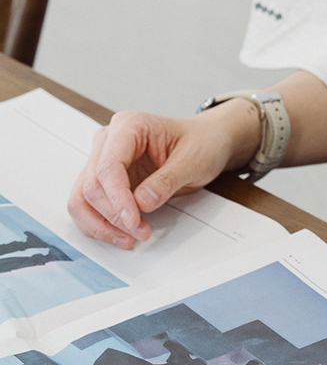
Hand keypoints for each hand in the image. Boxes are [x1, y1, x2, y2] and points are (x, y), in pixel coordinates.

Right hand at [67, 104, 258, 248]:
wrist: (206, 143)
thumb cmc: (201, 143)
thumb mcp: (194, 160)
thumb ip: (168, 180)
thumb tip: (142, 202)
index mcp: (130, 125)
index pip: (109, 166)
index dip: (118, 199)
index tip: (134, 222)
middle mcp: (109, 140)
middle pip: (92, 185)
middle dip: (113, 216)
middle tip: (141, 233)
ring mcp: (103, 159)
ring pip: (82, 198)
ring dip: (102, 225)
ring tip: (130, 239)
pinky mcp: (105, 180)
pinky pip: (88, 206)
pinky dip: (100, 224)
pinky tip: (122, 235)